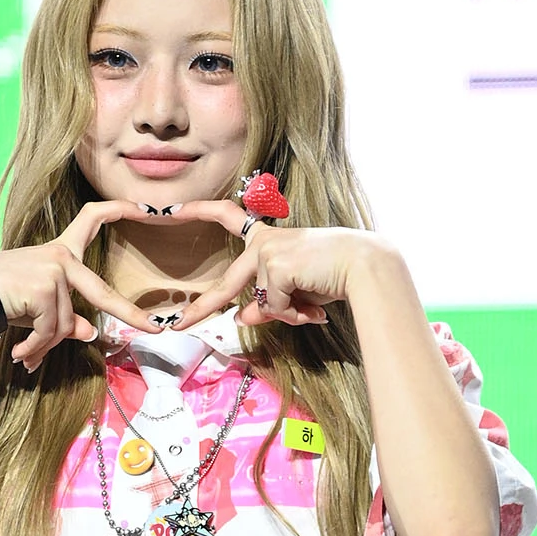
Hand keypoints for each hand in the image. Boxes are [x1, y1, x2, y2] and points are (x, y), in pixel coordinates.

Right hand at [0, 200, 164, 370]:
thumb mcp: (37, 308)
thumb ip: (66, 319)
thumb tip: (91, 333)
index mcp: (60, 252)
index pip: (92, 218)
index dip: (119, 209)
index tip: (145, 207)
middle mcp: (61, 256)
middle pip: (101, 292)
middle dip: (129, 313)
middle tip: (152, 328)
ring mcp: (54, 270)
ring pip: (66, 324)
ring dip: (46, 345)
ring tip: (27, 355)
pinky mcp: (45, 287)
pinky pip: (51, 330)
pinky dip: (36, 347)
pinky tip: (21, 355)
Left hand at [162, 201, 392, 331]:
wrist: (364, 266)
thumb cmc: (334, 275)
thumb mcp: (295, 292)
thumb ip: (267, 302)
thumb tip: (239, 317)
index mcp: (267, 237)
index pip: (227, 216)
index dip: (199, 210)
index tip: (173, 208)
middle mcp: (263, 240)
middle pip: (228, 282)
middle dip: (202, 308)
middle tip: (178, 327)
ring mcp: (267, 251)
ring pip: (263, 303)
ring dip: (288, 314)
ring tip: (314, 309)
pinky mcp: (275, 264)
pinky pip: (274, 306)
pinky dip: (294, 313)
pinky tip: (314, 306)